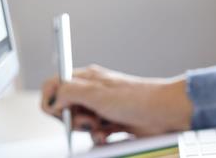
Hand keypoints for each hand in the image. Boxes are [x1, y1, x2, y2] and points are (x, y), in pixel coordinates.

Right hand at [41, 64, 192, 144]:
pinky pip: (94, 134)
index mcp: (86, 78)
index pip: (54, 85)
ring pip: (79, 124)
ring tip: (101, 126)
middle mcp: (92, 91)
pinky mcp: (110, 122)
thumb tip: (53, 100)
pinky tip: (108, 134)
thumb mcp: (96, 92)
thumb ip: (69, 91)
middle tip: (88, 118)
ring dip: (87, 130)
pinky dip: (98, 137)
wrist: (163, 113)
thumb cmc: (135, 98)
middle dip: (72, 119)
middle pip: (64, 109)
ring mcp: (101, 107)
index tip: (60, 110)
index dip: (51, 100)